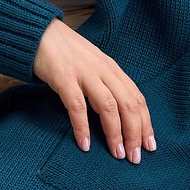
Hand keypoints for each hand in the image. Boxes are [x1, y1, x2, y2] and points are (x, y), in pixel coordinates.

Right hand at [32, 19, 154, 163]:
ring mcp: (84, 73)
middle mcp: (103, 70)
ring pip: (109, 107)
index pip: (137, 98)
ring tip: (117, 154)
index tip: (150, 145)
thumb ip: (105, 84)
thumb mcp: (92, 65)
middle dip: (135, 133)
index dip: (145, 123)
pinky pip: (77, 106)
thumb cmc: (66, 52)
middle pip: (128, 104)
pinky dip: (82, 127)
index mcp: (112, 69)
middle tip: (135, 157)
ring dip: (115, 133)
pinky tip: (84, 144)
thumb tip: (118, 113)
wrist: (39, 32)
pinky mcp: (64, 78)